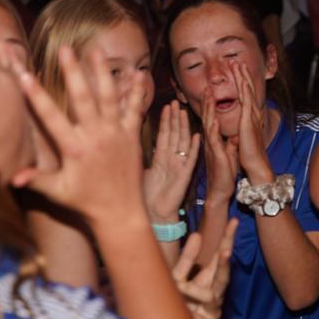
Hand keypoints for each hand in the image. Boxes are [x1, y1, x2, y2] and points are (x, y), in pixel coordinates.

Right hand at [12, 46, 146, 226]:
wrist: (120, 213)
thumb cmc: (86, 203)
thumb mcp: (58, 192)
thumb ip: (36, 180)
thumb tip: (10, 178)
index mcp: (75, 149)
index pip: (51, 117)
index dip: (36, 96)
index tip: (24, 75)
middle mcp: (95, 137)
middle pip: (83, 99)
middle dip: (73, 72)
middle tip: (65, 49)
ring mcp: (116, 135)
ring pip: (110, 98)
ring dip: (103, 73)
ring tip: (96, 50)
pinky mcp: (132, 136)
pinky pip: (135, 110)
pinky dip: (137, 92)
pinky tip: (138, 73)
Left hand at [143, 101, 200, 221]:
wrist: (154, 216)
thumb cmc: (144, 198)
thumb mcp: (137, 172)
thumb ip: (135, 157)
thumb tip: (121, 143)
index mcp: (160, 159)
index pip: (164, 135)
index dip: (166, 121)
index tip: (166, 106)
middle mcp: (171, 160)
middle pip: (174, 135)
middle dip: (174, 118)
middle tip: (175, 102)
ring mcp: (178, 167)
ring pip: (182, 143)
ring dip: (183, 127)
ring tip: (183, 112)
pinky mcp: (184, 176)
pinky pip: (191, 160)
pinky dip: (194, 148)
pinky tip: (197, 136)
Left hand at [171, 219, 237, 318]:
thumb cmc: (170, 300)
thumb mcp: (176, 275)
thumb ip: (187, 258)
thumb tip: (198, 236)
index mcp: (207, 280)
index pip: (220, 257)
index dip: (226, 240)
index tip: (233, 222)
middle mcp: (213, 294)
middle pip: (224, 273)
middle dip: (226, 257)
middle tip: (228, 245)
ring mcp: (213, 311)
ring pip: (210, 294)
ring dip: (193, 290)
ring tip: (180, 290)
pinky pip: (198, 314)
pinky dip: (190, 308)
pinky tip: (187, 311)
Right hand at [202, 87, 238, 203]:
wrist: (219, 192)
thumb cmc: (224, 175)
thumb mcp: (229, 155)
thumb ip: (230, 144)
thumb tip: (234, 136)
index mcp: (213, 141)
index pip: (210, 120)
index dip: (210, 106)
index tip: (210, 92)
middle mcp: (209, 142)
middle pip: (207, 118)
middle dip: (207, 102)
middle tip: (206, 87)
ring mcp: (211, 148)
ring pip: (207, 125)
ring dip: (208, 110)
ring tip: (208, 96)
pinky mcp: (215, 156)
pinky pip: (213, 141)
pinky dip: (213, 129)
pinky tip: (214, 119)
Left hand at [231, 62, 272, 184]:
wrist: (255, 165)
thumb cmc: (248, 154)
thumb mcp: (242, 136)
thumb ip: (241, 129)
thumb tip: (237, 129)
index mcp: (250, 117)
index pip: (245, 95)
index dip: (241, 82)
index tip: (236, 70)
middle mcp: (253, 114)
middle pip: (247, 89)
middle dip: (242, 74)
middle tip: (235, 60)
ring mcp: (252, 116)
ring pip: (247, 91)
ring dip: (242, 77)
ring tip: (237, 64)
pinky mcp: (248, 121)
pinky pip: (246, 101)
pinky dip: (244, 89)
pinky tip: (242, 80)